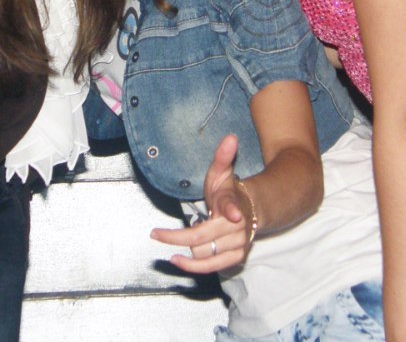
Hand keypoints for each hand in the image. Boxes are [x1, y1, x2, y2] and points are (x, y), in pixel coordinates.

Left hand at [150, 135, 255, 272]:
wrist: (250, 211)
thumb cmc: (229, 191)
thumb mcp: (222, 172)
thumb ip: (223, 157)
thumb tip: (230, 137)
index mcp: (233, 203)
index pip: (232, 206)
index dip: (232, 209)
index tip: (234, 214)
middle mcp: (237, 227)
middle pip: (204, 236)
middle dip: (177, 237)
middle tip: (155, 234)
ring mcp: (238, 245)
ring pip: (204, 253)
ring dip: (185, 250)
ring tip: (170, 243)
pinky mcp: (235, 258)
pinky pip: (212, 267)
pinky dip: (193, 267)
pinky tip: (177, 261)